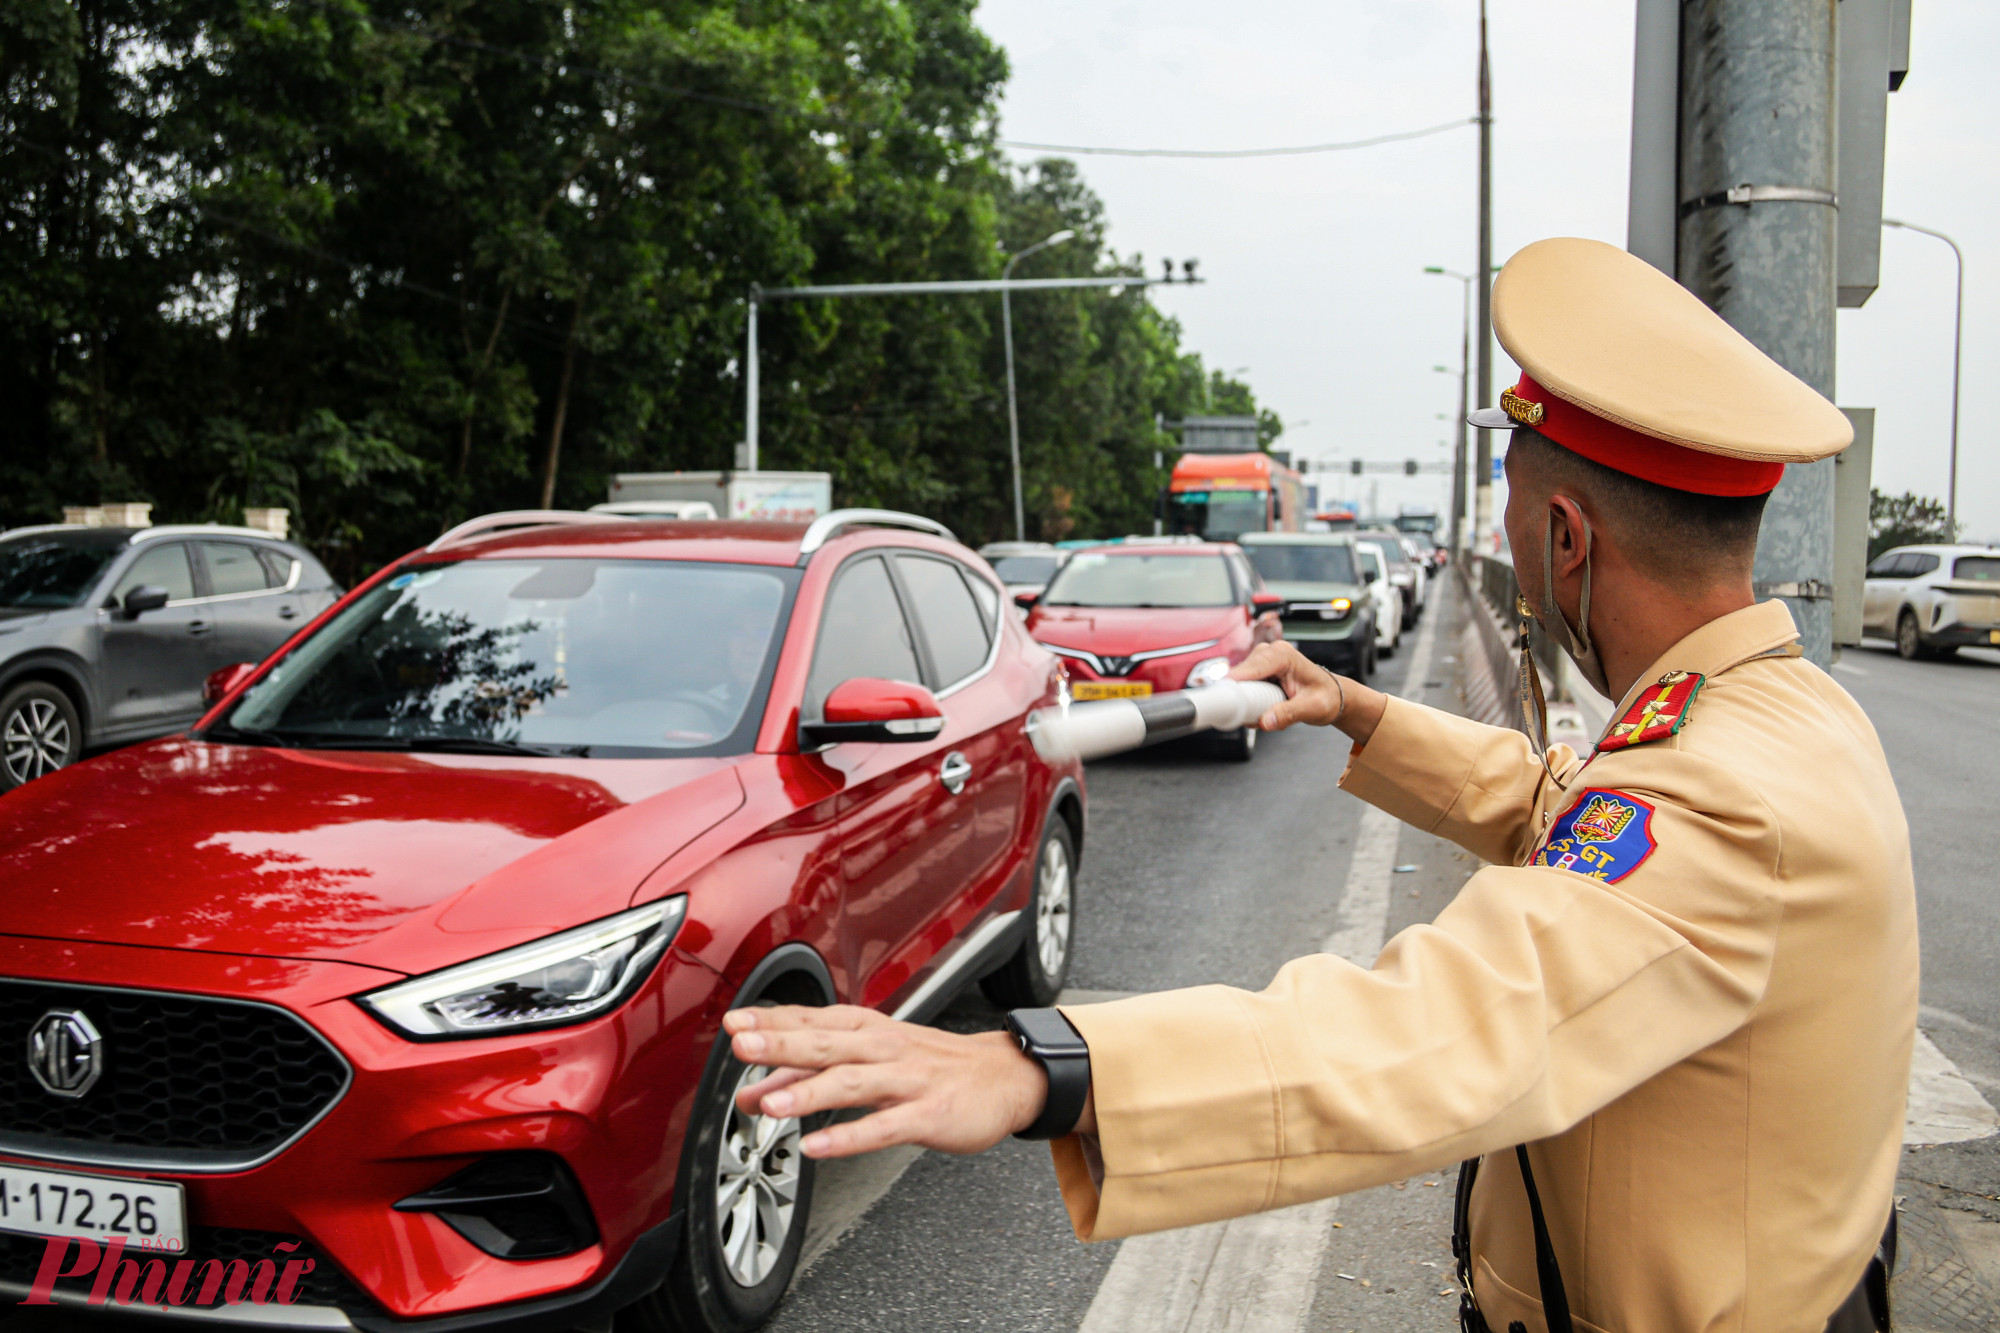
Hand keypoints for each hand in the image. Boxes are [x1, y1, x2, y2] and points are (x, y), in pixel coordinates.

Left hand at [724, 1005, 1070, 1158]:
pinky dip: (849, 1136)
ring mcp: (908, 1080)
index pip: (814, 1019)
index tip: (735, 1022)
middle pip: (827, 1043)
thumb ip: (811, 1075)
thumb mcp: (872, 1059)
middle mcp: (884, 1048)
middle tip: (742, 1045)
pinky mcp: (928, 1114)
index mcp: (869, 1029)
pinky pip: (884, 1127)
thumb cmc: (931, 1065)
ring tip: (770, 1102)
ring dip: (808, 1091)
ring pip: (852, 1082)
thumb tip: (755, 1091)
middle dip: (782, 1043)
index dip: (774, 1020)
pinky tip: (819, 1147)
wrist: (1003, 1077)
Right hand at [1228, 641, 1384, 743]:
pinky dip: (1248, 701)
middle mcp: (1270, 653)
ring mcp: (1262, 662)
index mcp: (1283, 654)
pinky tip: (1263, 709)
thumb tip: (1265, 721)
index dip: (1235, 682)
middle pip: (1241, 675)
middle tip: (1254, 717)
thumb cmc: (1326, 697)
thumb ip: (1289, 714)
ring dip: (1246, 701)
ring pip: (1239, 682)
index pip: (1252, 667)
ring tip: (1267, 713)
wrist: (1332, 696)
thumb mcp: (1312, 708)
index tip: (1221, 696)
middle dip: (1243, 698)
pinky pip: (1243, 687)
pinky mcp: (1258, 672)